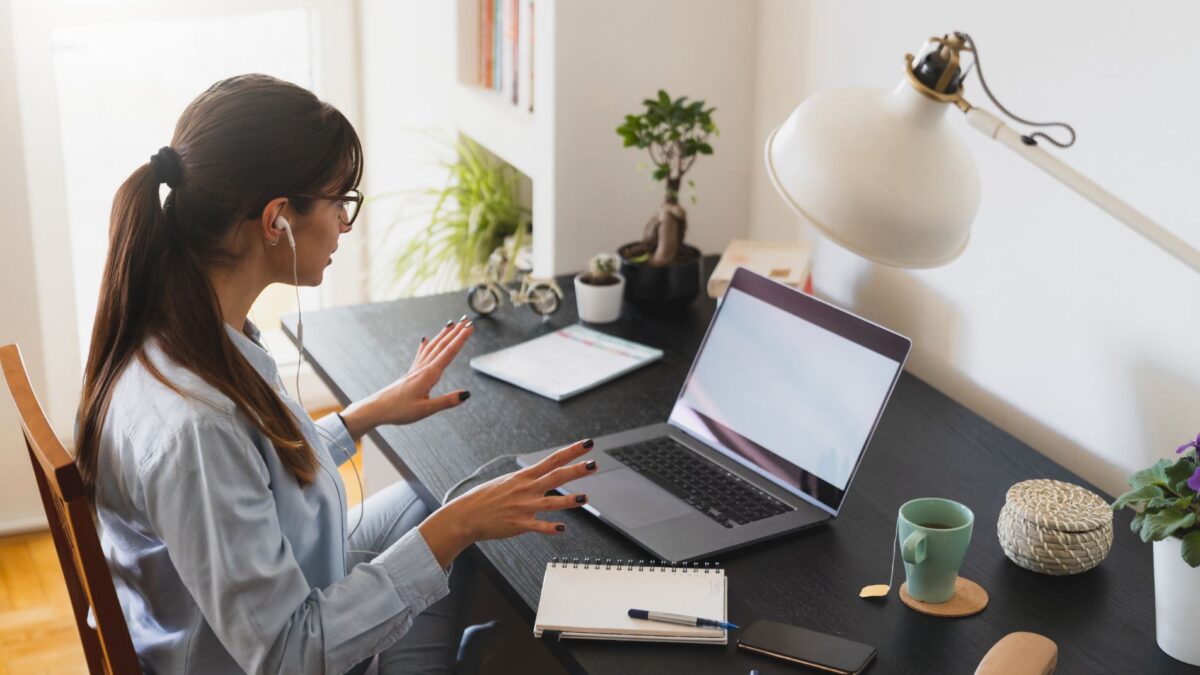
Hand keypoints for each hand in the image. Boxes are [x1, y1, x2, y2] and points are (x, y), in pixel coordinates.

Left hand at [340, 318, 473, 438]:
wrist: (377, 409)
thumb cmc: (399, 410)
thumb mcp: (426, 410)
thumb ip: (447, 401)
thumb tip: (466, 394)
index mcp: (428, 375)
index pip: (448, 353)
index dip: (461, 340)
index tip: (470, 328)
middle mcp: (422, 368)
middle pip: (442, 346)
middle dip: (456, 333)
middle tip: (467, 321)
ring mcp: (416, 369)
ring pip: (432, 347)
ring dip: (443, 335)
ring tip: (451, 324)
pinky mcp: (410, 373)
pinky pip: (421, 354)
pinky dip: (425, 345)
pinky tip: (425, 339)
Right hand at [419, 439, 597, 567]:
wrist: (465, 516)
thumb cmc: (484, 499)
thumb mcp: (506, 482)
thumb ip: (526, 479)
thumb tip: (539, 475)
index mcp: (524, 477)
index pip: (552, 460)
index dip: (571, 451)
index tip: (586, 444)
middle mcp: (526, 489)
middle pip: (556, 477)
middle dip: (576, 470)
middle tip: (594, 464)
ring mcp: (523, 507)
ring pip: (551, 502)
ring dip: (569, 500)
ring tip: (585, 498)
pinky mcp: (519, 524)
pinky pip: (538, 526)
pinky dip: (551, 527)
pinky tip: (563, 528)